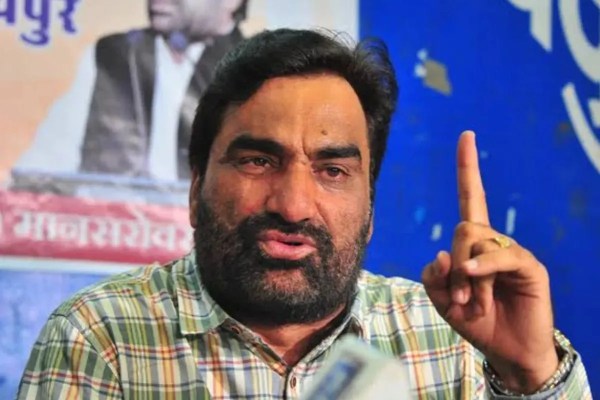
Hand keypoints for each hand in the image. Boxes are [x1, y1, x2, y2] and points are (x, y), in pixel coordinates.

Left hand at [422, 131, 558, 392]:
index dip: (467, 168)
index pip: (471, 197)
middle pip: (464, 226)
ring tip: (474, 305)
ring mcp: (512, 251)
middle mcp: (494, 241)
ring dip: (467, 278)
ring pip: (477, 241)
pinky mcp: (529, 265)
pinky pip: (500, 256)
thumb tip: (442, 253)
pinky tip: (474, 281)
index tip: (466, 136)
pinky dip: (482, 268)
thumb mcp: (443, 300)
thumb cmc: (476, 321)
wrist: (506, 351)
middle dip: (454, 263)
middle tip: (459, 298)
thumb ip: (434, 275)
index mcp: (473, 244)